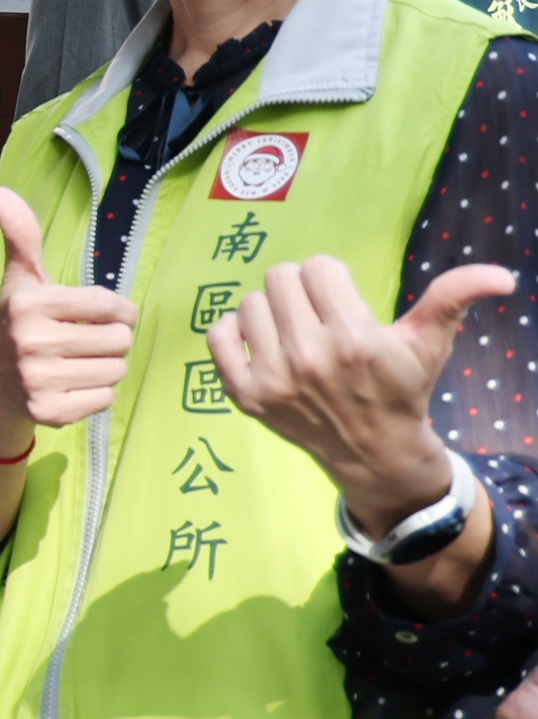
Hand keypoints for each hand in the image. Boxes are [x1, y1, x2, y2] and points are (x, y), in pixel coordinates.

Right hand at [0, 188, 137, 455]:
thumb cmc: (22, 324)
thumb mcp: (22, 279)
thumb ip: (21, 234)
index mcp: (28, 305)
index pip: (112, 306)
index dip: (115, 311)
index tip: (95, 316)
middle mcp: (30, 342)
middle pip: (120, 340)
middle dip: (110, 341)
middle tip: (83, 343)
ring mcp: (38, 380)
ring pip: (117, 370)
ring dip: (106, 367)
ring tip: (78, 364)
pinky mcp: (50, 412)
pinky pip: (105, 398)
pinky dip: (96, 394)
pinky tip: (72, 386)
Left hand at [209, 252, 514, 535]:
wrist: (374, 451)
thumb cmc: (401, 387)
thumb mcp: (431, 341)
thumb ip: (455, 298)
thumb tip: (501, 275)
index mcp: (355, 339)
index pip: (318, 267)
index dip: (332, 278)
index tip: (344, 300)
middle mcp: (309, 358)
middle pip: (279, 277)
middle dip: (301, 288)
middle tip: (318, 313)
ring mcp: (272, 378)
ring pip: (249, 303)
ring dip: (271, 310)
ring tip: (296, 331)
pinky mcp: (244, 395)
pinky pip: (216, 335)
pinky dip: (233, 332)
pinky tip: (263, 344)